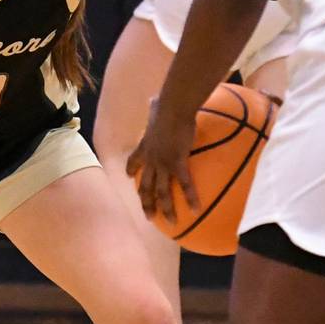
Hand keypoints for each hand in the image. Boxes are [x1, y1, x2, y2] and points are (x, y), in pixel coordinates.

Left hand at [126, 97, 198, 223]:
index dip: (131, 171)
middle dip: (146, 203)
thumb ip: (154, 108)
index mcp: (144, 146)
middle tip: (149, 217)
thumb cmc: (166, 105)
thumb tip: (155, 100)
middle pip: (145, 186)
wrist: (173, 108)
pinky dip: (190, 198)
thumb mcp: (155, 107)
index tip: (129, 179)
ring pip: (162, 192)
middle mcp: (151, 159)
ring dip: (166, 209)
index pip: (133, 162)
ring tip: (170, 223)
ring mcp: (163, 164)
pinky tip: (195, 210)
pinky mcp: (178, 163)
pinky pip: (185, 185)